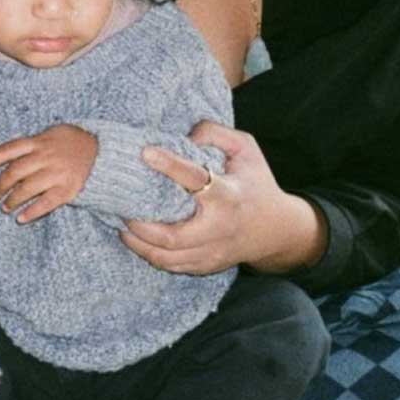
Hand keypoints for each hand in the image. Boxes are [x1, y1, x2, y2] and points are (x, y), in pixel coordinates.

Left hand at [0, 124, 97, 222]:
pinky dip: (31, 212)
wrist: (104, 153)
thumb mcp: (53, 133)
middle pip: (15, 172)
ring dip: (12, 200)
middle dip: (1, 185)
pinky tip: (21, 218)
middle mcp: (46, 157)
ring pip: (27, 189)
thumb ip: (33, 143)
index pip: (9, 149)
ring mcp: (57, 174)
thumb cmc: (73, 142)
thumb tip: (10, 155)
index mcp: (40, 142)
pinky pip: (45, 203)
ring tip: (6, 207)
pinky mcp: (67, 190)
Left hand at [120, 121, 327, 273]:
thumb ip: (215, 133)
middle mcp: (220, 228)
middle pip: (172, 237)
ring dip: (138, 244)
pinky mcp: (206, 266)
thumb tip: (183, 136)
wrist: (278, 230)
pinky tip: (136, 239)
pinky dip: (150, 254)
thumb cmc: (256, 182)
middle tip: (121, 206)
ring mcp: (213, 252)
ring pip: (167, 258)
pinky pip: (172, 266)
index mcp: (229, 195)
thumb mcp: (245, 147)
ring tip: (122, 224)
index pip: (195, 180)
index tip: (145, 152)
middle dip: (140, 224)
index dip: (169, 165)